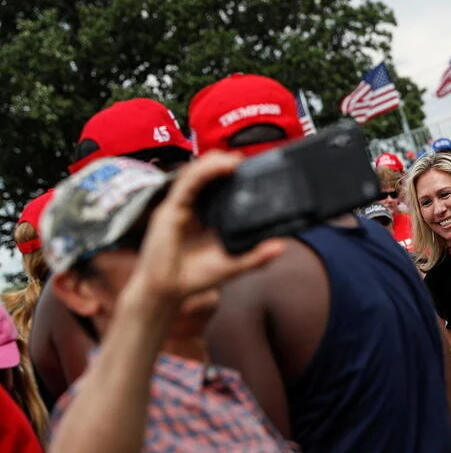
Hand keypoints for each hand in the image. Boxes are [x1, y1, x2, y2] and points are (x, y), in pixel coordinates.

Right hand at [130, 151, 285, 303]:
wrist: (167, 293)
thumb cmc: (195, 277)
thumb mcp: (232, 265)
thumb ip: (256, 256)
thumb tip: (282, 245)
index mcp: (208, 214)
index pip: (220, 185)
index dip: (234, 173)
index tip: (256, 167)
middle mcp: (194, 206)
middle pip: (207, 174)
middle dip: (225, 162)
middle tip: (247, 160)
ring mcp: (180, 206)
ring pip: (196, 173)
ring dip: (215, 162)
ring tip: (235, 160)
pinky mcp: (169, 210)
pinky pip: (186, 185)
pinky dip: (203, 172)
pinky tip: (219, 167)